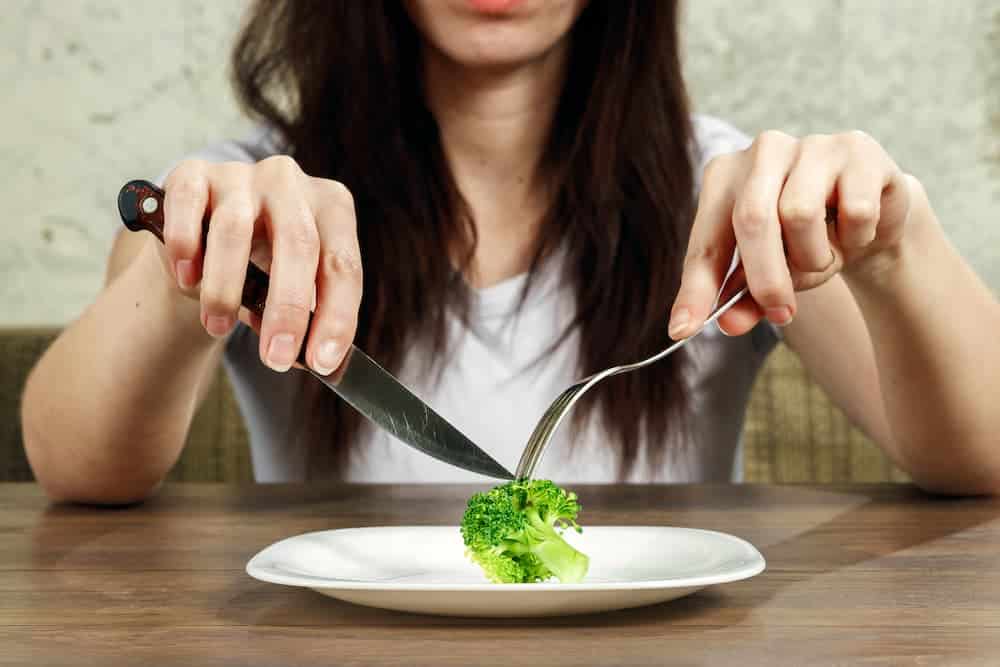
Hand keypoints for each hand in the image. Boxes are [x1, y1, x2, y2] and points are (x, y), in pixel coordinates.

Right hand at [158, 156, 361, 373]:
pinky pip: (186, 205)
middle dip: (288, 310)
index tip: (323, 361)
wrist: (204, 239)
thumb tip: (318, 359)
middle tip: (276, 358)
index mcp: (331, 208)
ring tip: (218, 328)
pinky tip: (187, 278)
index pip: (343, 264)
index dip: (336, 316)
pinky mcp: (192, 173)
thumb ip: (306, 317)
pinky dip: (185, 245)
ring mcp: (241, 174)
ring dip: (225, 288)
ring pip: (235, 229)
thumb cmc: (260, 268)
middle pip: (298, 245)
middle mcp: (291, 182)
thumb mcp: (291, 289)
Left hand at [669, 130, 914, 338]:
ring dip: (815, 256)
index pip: (705, 242)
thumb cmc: (803, 240)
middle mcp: (762, 151)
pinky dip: (856, 238)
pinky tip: (855, 231)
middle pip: (753, 219)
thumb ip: (743, 298)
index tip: (683, 330)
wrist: (868, 215)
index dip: (696, 290)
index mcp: (724, 176)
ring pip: (801, 214)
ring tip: (823, 255)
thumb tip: (729, 324)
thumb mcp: (767, 272)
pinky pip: (854, 210)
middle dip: (765, 278)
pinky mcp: (858, 149)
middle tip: (780, 312)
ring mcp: (811, 144)